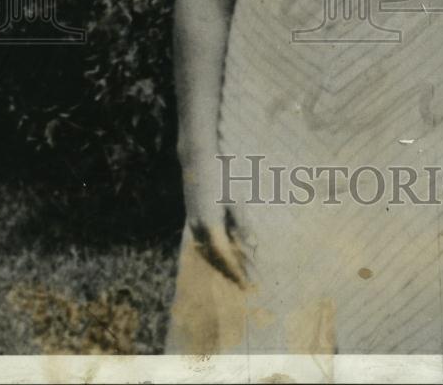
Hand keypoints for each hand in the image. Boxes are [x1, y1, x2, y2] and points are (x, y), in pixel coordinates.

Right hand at [182, 169, 249, 286]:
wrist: (197, 158)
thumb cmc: (220, 175)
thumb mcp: (235, 198)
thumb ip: (242, 223)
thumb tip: (251, 244)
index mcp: (211, 224)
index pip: (226, 256)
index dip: (237, 271)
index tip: (248, 282)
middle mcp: (199, 227)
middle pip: (215, 258)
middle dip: (230, 271)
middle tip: (245, 283)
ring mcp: (192, 222)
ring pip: (206, 252)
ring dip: (220, 264)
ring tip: (235, 273)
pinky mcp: (191, 217)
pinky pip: (202, 242)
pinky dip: (212, 252)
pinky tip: (221, 253)